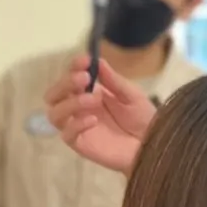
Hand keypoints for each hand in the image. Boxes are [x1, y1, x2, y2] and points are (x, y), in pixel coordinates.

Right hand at [45, 56, 155, 174]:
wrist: (152, 146)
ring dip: (70, 102)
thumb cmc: (142, 119)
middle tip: (84, 78)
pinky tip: (93, 120)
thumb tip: (98, 60)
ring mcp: (77, 127)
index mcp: (88, 93)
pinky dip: (76, 124)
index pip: (70, 77)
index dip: (73, 66)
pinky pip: (66, 134)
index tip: (85, 60)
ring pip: (54, 114)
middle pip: (53, 95)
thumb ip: (114, 80)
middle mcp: (78, 108)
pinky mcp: (80, 145)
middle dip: (65, 83)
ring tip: (94, 99)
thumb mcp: (132, 95)